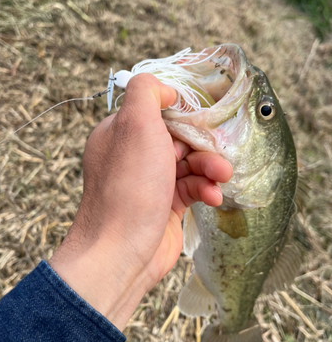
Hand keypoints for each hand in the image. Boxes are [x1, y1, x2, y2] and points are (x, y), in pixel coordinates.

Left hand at [49, 74, 231, 330]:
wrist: (122, 250)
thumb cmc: (129, 184)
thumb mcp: (134, 124)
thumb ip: (146, 92)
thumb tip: (166, 91)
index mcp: (120, 132)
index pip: (157, 112)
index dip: (183, 114)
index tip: (203, 119)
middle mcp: (133, 155)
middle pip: (178, 137)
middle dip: (202, 145)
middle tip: (219, 154)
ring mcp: (150, 182)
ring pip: (189, 164)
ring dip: (209, 168)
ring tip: (222, 177)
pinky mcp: (166, 206)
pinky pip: (192, 189)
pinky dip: (205, 190)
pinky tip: (213, 198)